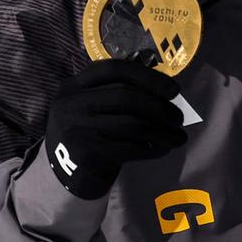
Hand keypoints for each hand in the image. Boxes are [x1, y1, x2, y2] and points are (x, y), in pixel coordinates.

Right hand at [45, 60, 185, 199]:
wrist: (62, 171)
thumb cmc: (89, 131)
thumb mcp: (92, 105)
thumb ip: (118, 91)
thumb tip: (167, 89)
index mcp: (74, 85)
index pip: (113, 69)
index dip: (148, 76)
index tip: (174, 90)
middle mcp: (70, 103)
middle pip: (127, 96)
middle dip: (161, 107)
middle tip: (179, 118)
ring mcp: (76, 128)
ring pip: (133, 124)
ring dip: (163, 131)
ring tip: (178, 137)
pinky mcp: (86, 153)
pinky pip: (130, 148)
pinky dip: (153, 148)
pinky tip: (163, 149)